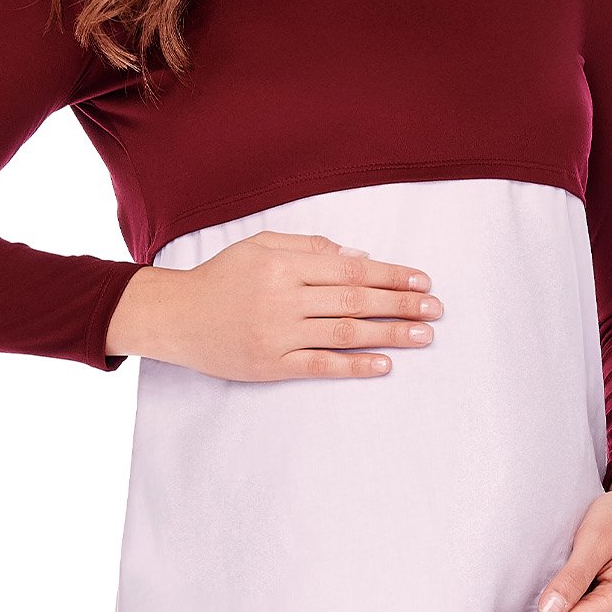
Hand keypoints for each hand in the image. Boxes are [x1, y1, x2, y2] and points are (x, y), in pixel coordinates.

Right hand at [137, 230, 443, 381]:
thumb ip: (308, 247)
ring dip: (389, 334)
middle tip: (435, 308)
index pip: (349, 269)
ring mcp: (277, 334)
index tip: (421, 280)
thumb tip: (357, 257)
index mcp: (283, 264)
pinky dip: (354, 366)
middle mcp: (283, 298)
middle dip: (399, 303)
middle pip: (353, 300)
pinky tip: (384, 364)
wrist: (176, 316)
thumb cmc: (221, 277)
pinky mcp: (271, 364)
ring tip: (423, 335)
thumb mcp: (260, 246)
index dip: (389, 274)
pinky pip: (320, 366)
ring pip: (344, 333)